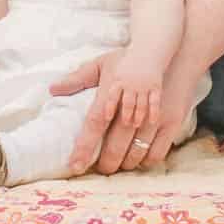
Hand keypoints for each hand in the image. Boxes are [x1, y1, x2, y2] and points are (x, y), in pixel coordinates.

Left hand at [54, 49, 181, 174]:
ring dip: (128, 161)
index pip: (95, 124)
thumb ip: (77, 79)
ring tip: (121, 167)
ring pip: (138, 147)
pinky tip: (141, 160)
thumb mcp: (101, 64)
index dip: (84, 146)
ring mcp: (153, 112)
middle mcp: (132, 104)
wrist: (166, 53)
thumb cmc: (128, 61)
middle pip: (117, 140)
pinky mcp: (171, 118)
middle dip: (108, 161)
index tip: (75, 165)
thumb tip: (52, 89)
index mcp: (112, 91)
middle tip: (101, 170)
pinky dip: (148, 158)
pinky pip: (159, 147)